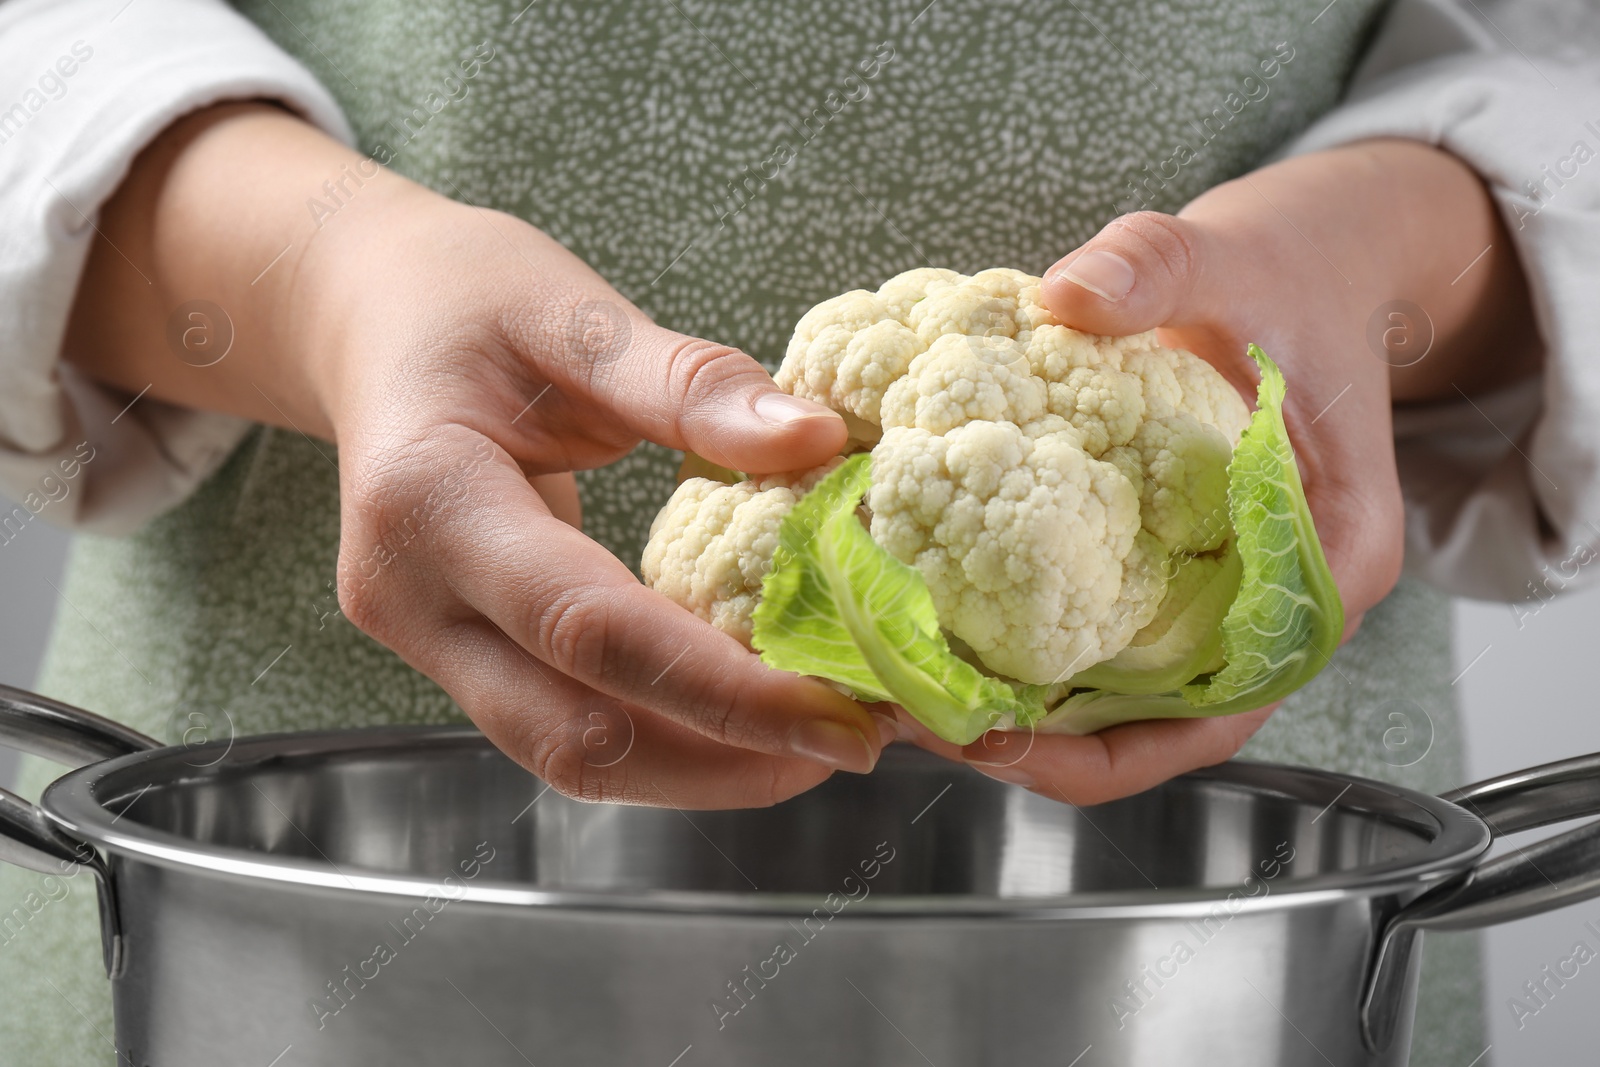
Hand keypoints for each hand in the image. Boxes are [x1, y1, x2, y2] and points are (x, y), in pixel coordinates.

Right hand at [66, 104, 895, 806]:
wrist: (366, 320)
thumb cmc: (461, 300)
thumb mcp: (572, 311)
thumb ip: (688, 382)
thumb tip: (815, 442)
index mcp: (429, 499)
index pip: (588, 629)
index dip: (721, 690)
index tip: (840, 711)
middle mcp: (410, 596)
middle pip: (576, 733)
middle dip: (726, 758)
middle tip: (858, 739)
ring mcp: (426, 638)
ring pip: (570, 754)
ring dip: (703, 767)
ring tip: (821, 737)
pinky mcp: (458, 654)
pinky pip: (567, 723)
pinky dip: (667, 734)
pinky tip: (748, 712)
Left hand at [929, 139, 1537, 804]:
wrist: (1314, 259)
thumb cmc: (1292, 274)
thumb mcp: (1229, 256)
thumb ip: (1157, 265)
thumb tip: (1067, 294)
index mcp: (1328, 563)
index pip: (1218, 712)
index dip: (1104, 753)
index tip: (998, 744)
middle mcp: (1277, 602)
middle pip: (1156, 727)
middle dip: (1038, 744)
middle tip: (916, 717)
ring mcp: (1223, 589)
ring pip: (1122, 693)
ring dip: (1020, 703)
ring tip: (907, 684)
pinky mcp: (1174, 562)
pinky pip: (1102, 629)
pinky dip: (1027, 639)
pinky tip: (941, 619)